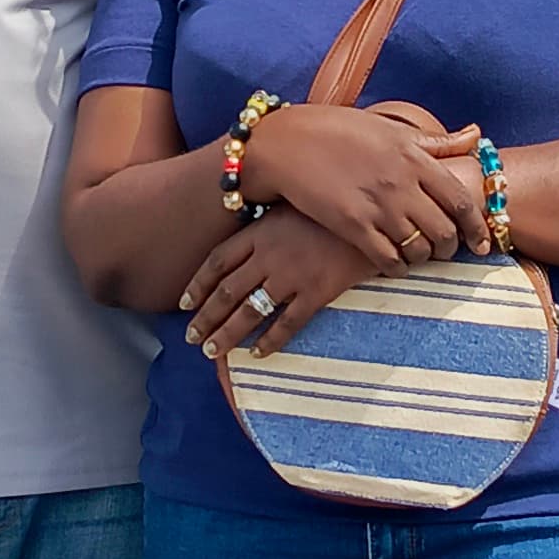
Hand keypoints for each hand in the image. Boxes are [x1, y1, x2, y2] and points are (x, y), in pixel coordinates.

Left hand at [182, 211, 373, 357]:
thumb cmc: (332, 206)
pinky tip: (257, 353)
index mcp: (259, 232)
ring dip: (228, 335)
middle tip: (191, 338)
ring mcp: (292, 275)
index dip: (197, 285)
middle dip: (205, 318)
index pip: (217, 262)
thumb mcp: (291, 204)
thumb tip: (247, 239)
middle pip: (227, 292)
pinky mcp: (317, 292)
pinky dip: (270, 341)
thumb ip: (266, 223)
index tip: (184, 304)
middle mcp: (269, 256)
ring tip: (212, 351)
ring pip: (250, 312)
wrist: (373, 213)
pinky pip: (288, 323)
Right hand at [239, 103, 489, 265]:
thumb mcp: (390, 128)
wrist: (286, 143)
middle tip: (445, 252)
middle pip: (444, 231)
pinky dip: (398, 267)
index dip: (477, 226)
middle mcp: (401, 183)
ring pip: (419, 249)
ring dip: (423, 258)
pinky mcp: (352, 225)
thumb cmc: (337, 130)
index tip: (482, 241)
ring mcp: (377, 206)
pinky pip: (388, 259)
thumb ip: (435, 140)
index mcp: (414, 156)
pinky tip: (394, 264)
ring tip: (418, 256)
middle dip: (450, 248)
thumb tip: (475, 135)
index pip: (460, 200)